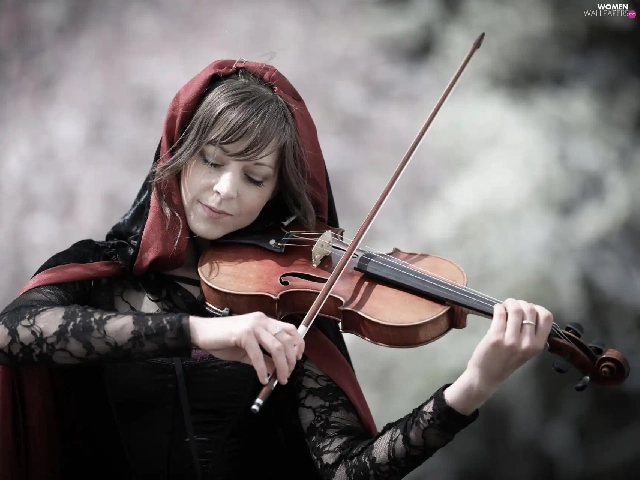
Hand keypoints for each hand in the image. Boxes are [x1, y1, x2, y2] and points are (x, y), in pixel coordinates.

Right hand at [189, 312, 304, 384]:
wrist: (201, 333)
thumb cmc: (223, 340)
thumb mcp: (248, 350)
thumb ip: (263, 357)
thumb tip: (278, 369)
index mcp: (264, 321)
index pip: (290, 329)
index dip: (298, 344)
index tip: (298, 359)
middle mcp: (261, 320)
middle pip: (285, 341)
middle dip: (290, 361)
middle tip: (287, 375)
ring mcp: (252, 326)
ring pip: (276, 347)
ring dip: (281, 366)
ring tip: (280, 379)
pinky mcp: (243, 334)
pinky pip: (257, 355)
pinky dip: (262, 369)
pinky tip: (262, 379)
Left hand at [467, 298, 553, 387]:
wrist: (486, 377)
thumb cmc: (506, 363)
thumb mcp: (526, 351)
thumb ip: (530, 334)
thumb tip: (527, 310)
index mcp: (538, 345)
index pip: (547, 317)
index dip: (537, 308)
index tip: (528, 310)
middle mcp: (527, 342)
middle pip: (530, 310)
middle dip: (521, 303)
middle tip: (512, 306)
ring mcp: (511, 340)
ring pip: (515, 309)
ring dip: (509, 303)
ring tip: (504, 306)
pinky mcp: (495, 337)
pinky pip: (500, 313)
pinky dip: (498, 307)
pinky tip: (496, 310)